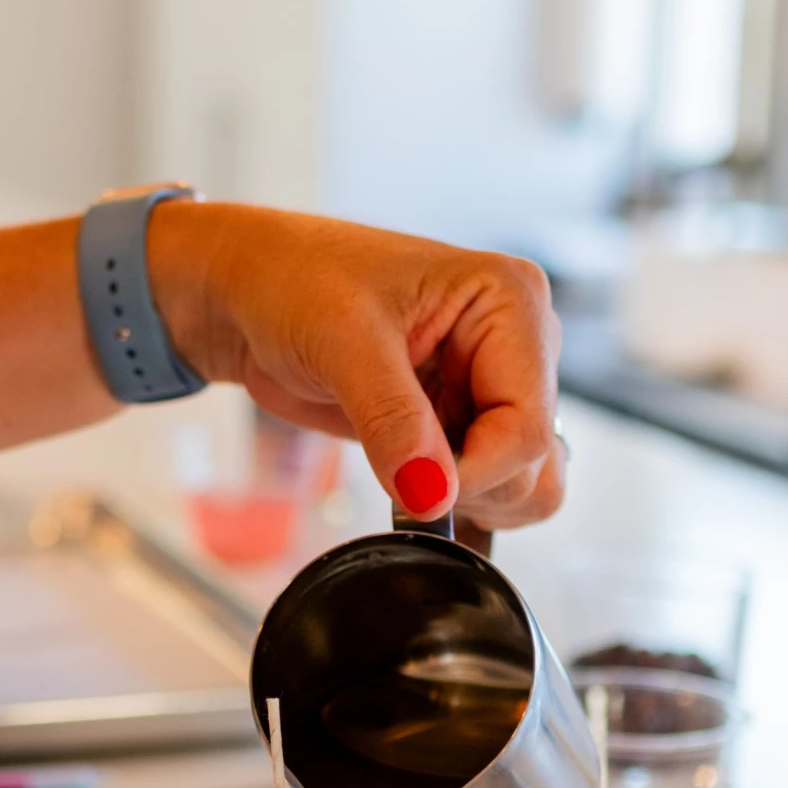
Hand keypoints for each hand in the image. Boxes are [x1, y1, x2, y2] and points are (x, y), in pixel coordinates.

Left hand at [151, 203, 565, 530]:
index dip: (476, 471)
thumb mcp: (341, 342)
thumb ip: (392, 420)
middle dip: (470, 485)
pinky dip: (460, 506)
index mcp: (509, 300)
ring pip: (526, 484)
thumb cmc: (295, 280)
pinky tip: (416, 494)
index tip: (416, 483)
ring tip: (402, 469)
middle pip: (535, 462)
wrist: (252, 294)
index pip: (529, 423)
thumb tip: (433, 494)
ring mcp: (490, 387)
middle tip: (400, 465)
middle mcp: (516, 344)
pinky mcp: (460, 421)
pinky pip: (492, 488)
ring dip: (469, 501)